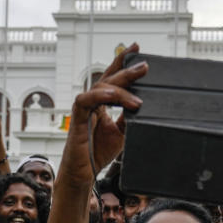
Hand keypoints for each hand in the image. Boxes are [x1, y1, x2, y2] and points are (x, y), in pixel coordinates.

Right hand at [62, 42, 146, 186]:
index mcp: (101, 103)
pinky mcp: (78, 118)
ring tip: (137, 99)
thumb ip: (130, 117)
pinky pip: (85, 100)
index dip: (123, 62)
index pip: (112, 77)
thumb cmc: (97, 153)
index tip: (137, 49)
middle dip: (127, 70)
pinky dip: (100, 96)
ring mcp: (84, 109)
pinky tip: (113, 97)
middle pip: (108, 78)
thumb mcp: (122, 133)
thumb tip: (144, 106)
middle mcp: (92, 102)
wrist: (84, 173)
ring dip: (120, 89)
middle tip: (145, 66)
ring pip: (100, 87)